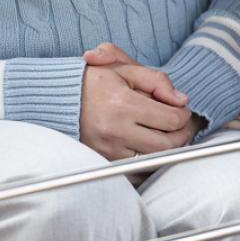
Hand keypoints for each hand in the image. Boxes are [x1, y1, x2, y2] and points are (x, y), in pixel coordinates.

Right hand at [78, 44, 194, 160]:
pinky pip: (137, 171)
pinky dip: (148, 161)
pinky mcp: (104, 161)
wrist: (56, 99)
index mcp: (123, 104)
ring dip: (166, 149)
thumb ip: (157, 80)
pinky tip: (147, 146)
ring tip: (164, 134)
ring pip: (154, 160)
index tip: (180, 109)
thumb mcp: (124, 69)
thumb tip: (181, 100)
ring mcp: (108, 150)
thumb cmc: (92, 82)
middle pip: (168, 145)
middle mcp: (115, 130)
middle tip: (178, 124)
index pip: (172, 120)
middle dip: (181, 134)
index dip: (184, 114)